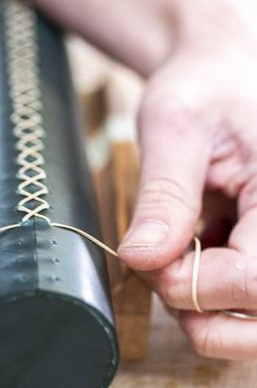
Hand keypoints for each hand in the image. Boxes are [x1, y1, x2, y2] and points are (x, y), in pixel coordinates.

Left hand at [118, 22, 256, 359]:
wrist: (221, 74)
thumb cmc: (205, 87)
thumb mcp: (175, 127)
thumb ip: (164, 196)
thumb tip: (142, 259)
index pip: (256, 280)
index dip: (194, 285)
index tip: (150, 258)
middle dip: (201, 310)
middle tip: (163, 267)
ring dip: (209, 312)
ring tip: (180, 261)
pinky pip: (252, 306)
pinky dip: (215, 297)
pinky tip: (200, 251)